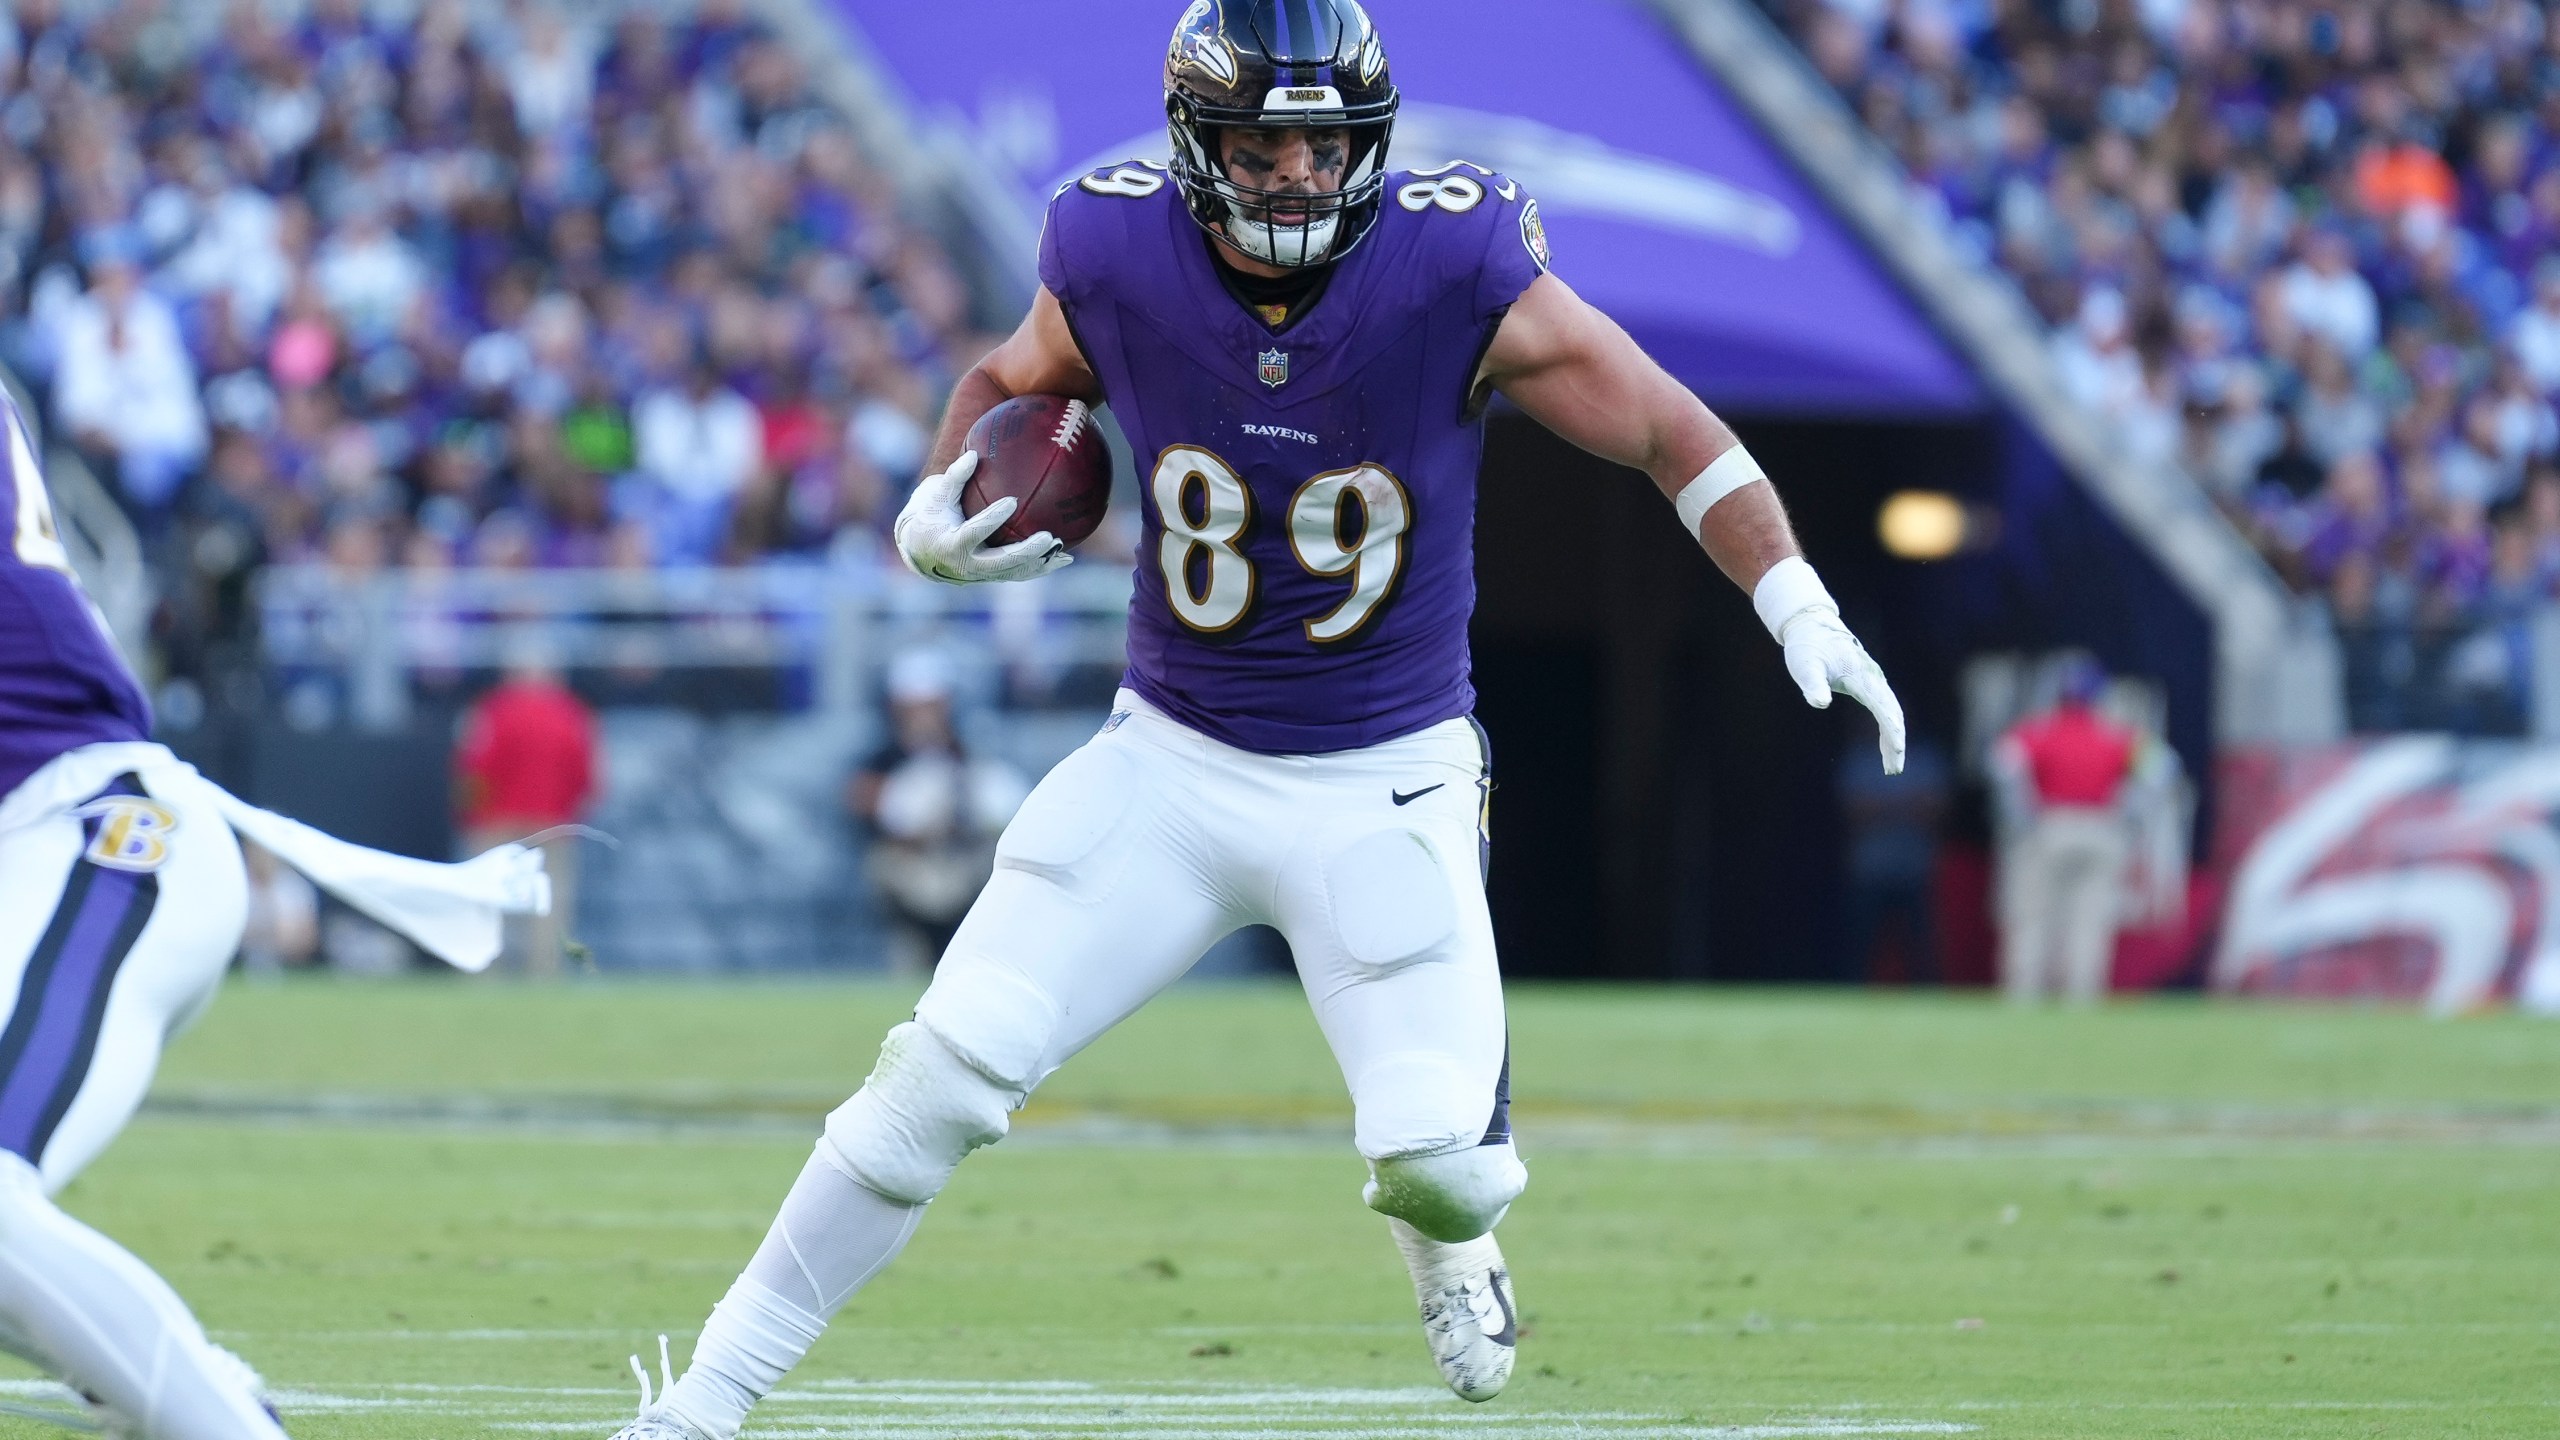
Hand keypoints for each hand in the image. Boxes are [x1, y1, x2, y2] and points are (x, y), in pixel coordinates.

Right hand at [893, 451, 1072, 583]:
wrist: (921, 550)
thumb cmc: (930, 515)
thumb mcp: (936, 495)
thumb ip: (955, 477)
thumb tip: (973, 454)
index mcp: (952, 544)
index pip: (975, 532)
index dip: (993, 518)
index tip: (1011, 501)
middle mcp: (967, 565)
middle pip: (1001, 562)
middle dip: (1025, 552)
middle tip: (1046, 537)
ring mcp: (981, 575)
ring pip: (1014, 572)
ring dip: (1039, 563)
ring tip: (1060, 548)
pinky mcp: (992, 577)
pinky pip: (1019, 574)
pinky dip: (1041, 568)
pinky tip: (1064, 559)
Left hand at [1778, 606, 1906, 773]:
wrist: (1812, 625)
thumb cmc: (1807, 646)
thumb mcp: (1805, 666)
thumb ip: (1813, 684)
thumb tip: (1819, 702)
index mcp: (1861, 676)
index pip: (1883, 708)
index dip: (1891, 731)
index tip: (1897, 750)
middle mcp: (1873, 678)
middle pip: (1893, 714)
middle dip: (1895, 743)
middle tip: (1893, 770)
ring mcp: (1874, 680)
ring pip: (1892, 713)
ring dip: (1893, 739)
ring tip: (1891, 767)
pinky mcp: (1869, 683)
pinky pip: (1885, 709)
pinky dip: (1888, 728)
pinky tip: (1885, 745)